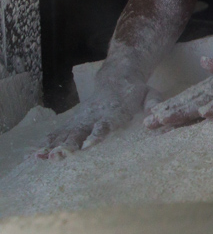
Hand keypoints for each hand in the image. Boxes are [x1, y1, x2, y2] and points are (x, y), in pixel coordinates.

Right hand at [36, 75, 163, 159]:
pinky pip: (60, 131)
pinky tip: (37, 153)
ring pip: (67, 132)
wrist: (118, 76)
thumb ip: (153, 103)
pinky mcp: (76, 120)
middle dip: (70, 143)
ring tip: (42, 157)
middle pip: (81, 131)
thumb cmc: (136, 90)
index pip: (105, 124)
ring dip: (54, 145)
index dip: (97, 134)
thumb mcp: (149, 93)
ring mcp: (83, 118)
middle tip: (59, 155)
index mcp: (114, 111)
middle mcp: (94, 115)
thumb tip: (154, 115)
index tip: (89, 145)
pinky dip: (49, 141)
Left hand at [144, 32, 212, 128]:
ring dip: (186, 109)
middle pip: (196, 97)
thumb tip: (205, 64)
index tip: (155, 118)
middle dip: (171, 111)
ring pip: (208, 97)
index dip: (176, 105)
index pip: (197, 93)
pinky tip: (204, 113)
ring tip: (164, 122)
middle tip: (148, 125)